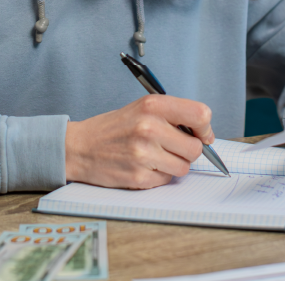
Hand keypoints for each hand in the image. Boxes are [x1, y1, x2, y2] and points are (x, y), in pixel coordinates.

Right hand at [65, 95, 213, 189]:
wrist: (79, 147)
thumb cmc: (113, 128)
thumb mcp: (141, 108)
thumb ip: (171, 115)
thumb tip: (204, 133)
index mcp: (152, 105)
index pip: (200, 114)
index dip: (205, 128)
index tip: (202, 134)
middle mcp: (149, 127)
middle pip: (195, 148)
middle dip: (189, 151)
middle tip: (173, 148)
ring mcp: (144, 153)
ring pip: (184, 167)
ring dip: (174, 165)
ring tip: (155, 157)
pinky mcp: (139, 176)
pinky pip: (167, 180)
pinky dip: (159, 176)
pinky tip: (143, 166)